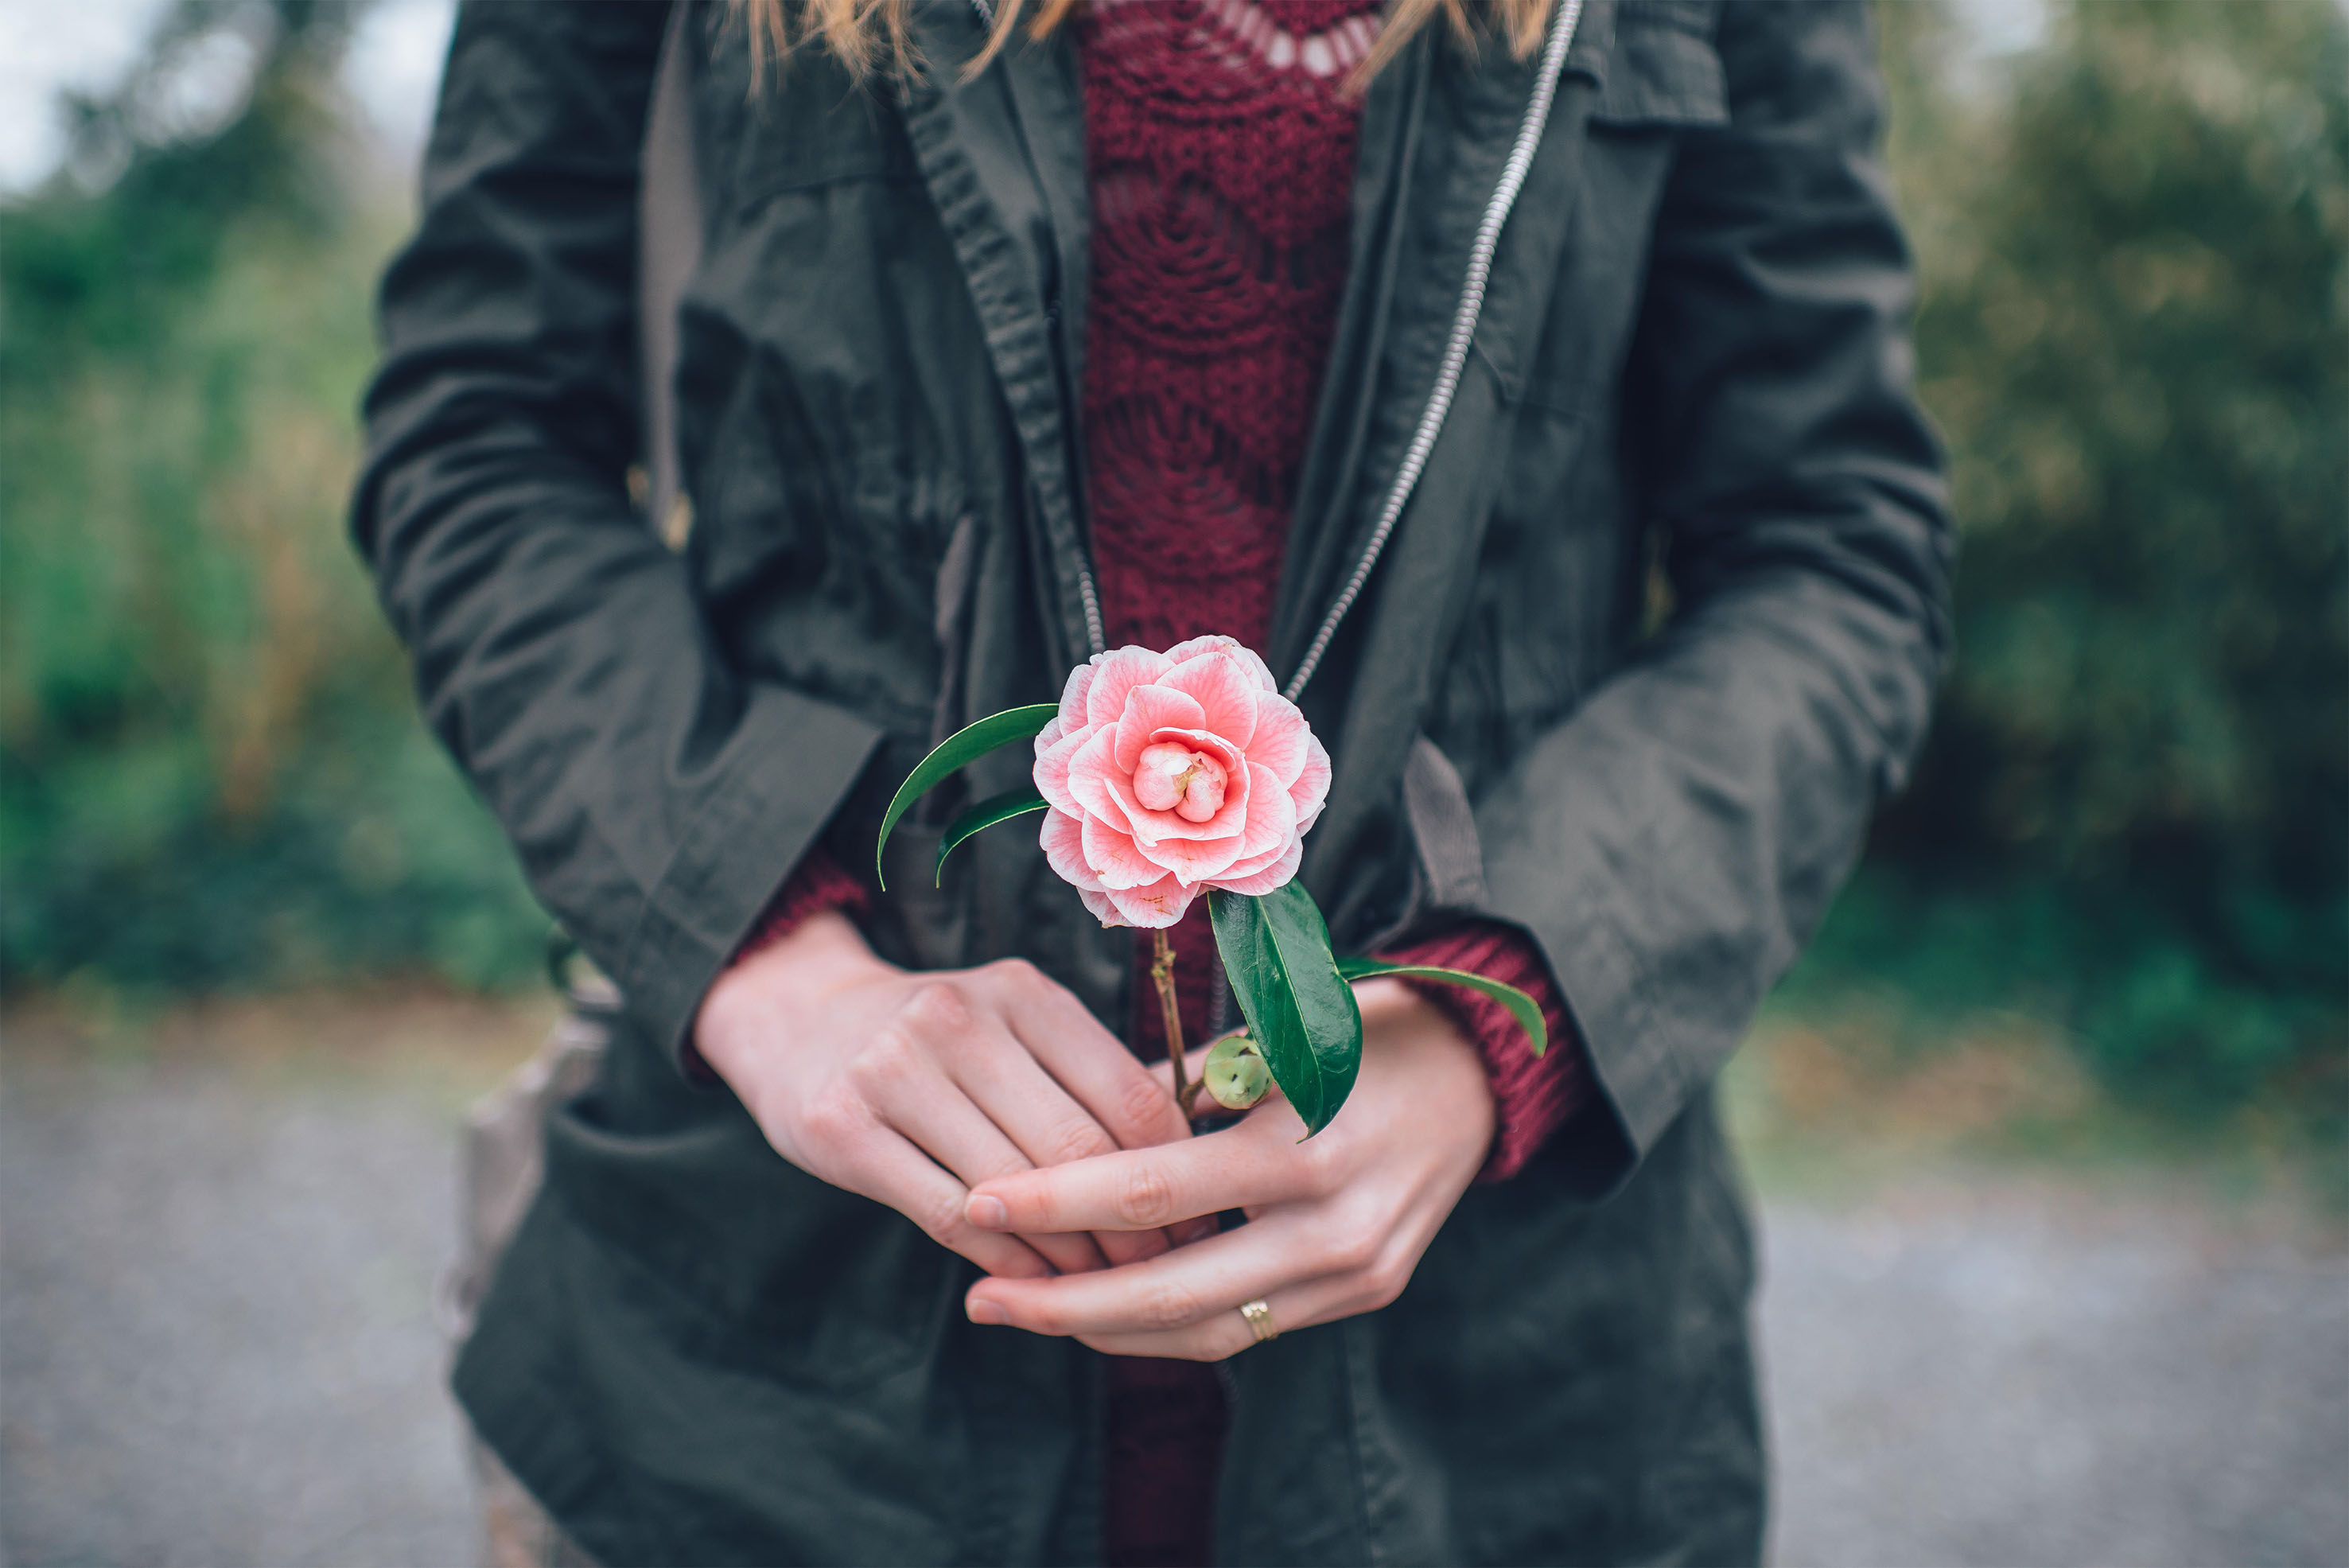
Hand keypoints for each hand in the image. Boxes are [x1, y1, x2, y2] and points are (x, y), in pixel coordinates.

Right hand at [694, 909, 1195, 1279]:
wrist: (800, 1019)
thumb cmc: (939, 1041)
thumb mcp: (1014, 1026)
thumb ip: (1086, 1080)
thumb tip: (1192, 1169)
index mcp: (1022, 991)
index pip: (1130, 1096)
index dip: (1175, 1174)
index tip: (1201, 1221)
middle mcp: (958, 1018)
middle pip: (1076, 1149)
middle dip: (1130, 1227)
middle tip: (1161, 1271)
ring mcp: (893, 1069)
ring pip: (1014, 1190)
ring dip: (1070, 1255)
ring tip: (1103, 1286)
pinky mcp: (841, 1128)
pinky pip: (948, 1215)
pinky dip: (1003, 1262)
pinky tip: (1033, 1283)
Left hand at [957, 978, 1495, 1357]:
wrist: (1478, 1076)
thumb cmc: (1357, 1029)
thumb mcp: (1271, 1033)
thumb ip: (1176, 1091)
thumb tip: (1072, 1134)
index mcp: (1307, 1144)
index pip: (1156, 1190)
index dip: (1058, 1202)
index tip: (979, 1200)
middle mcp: (1336, 1226)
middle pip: (1172, 1291)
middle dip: (1064, 1302)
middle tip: (981, 1296)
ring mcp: (1356, 1272)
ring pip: (1206, 1330)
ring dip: (1106, 1329)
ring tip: (1024, 1309)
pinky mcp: (1364, 1294)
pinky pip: (1247, 1327)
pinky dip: (1169, 1322)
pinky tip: (1104, 1310)